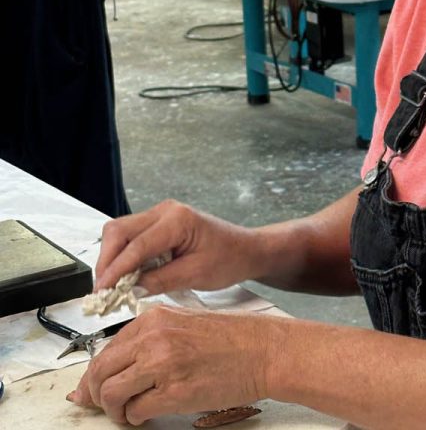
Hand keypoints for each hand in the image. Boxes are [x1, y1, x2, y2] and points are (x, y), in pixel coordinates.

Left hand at [68, 306, 274, 424]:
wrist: (266, 350)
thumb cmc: (234, 339)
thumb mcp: (185, 324)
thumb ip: (149, 342)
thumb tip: (112, 370)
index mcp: (154, 318)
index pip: (106, 349)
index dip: (95, 375)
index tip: (94, 389)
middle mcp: (154, 338)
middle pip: (100, 373)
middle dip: (97, 396)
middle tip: (107, 407)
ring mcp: (163, 365)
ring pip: (111, 394)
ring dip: (115, 411)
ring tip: (129, 413)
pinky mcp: (175, 392)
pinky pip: (136, 411)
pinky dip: (137, 418)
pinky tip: (149, 414)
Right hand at [94, 199, 258, 294]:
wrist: (246, 249)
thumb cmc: (229, 259)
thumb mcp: (195, 275)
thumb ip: (159, 281)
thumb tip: (128, 289)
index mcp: (178, 220)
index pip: (136, 245)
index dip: (116, 270)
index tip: (103, 291)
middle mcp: (166, 211)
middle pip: (119, 231)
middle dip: (107, 261)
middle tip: (103, 290)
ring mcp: (161, 214)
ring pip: (120, 232)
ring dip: (112, 258)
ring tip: (113, 285)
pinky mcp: (159, 223)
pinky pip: (131, 236)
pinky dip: (123, 255)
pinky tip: (125, 275)